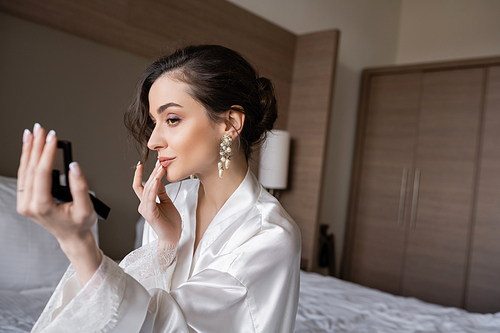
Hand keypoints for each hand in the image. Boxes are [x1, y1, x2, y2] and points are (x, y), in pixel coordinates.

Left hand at [17, 124, 100, 284]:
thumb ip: (80, 187)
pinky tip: (30, 149)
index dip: (47, 153)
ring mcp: (24, 202)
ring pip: (24, 171)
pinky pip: (24, 176)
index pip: (42, 173)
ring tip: (32, 134)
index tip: (53, 137)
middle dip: (36, 146)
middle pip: (30, 169)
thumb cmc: (79, 224)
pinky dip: (27, 160)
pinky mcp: (25, 199)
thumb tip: (74, 166)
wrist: (71, 237)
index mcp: (41, 206)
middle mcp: (28, 204)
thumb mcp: (86, 208)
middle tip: (41, 129)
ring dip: (29, 151)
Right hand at [133, 161, 181, 246]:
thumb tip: (157, 179)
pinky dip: (153, 188)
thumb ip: (161, 192)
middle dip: (152, 173)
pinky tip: (156, 181)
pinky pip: (150, 198)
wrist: (173, 237)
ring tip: (160, 168)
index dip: (139, 175)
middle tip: (159, 162)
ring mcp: (145, 210)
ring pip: (147, 190)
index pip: (141, 186)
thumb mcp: (167, 202)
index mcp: (147, 203)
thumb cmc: (170, 222)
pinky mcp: (150, 214)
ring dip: (154, 178)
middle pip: (144, 185)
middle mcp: (143, 205)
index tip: (142, 164)